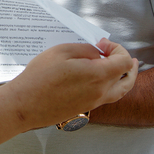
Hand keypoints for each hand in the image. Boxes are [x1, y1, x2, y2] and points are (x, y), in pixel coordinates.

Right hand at [6, 39, 138, 129]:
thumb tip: (98, 53)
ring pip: (120, 91)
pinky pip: (107, 97)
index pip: (124, 62)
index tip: (102, 44)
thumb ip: (86, 50)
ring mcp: (94, 103)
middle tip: (122, 55)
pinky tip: (103, 78)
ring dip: (124, 78)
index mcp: (98, 76)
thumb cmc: (40, 76)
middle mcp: (101, 92)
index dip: (118, 49)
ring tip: (125, 69)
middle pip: (127, 79)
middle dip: (127, 63)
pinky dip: (113, 86)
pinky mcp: (85, 108)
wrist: (25, 104)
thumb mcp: (62, 51)